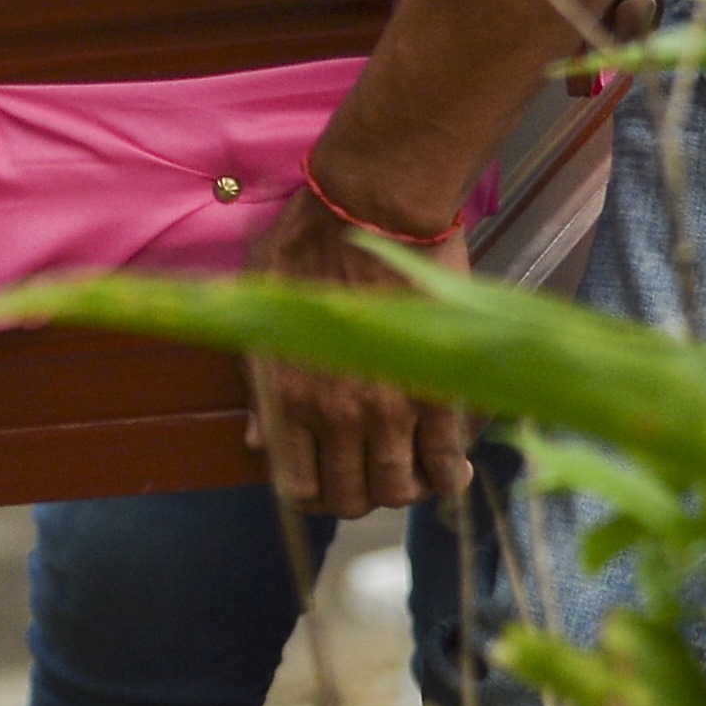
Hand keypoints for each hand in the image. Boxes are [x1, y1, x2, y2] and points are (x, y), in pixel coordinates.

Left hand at [244, 185, 473, 518]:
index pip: (298, 486)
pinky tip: (449, 468)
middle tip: (372, 474)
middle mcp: (336, 414)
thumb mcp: (261, 313)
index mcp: (286, 396)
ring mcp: (389, 407)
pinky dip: (448, 474)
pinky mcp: (437, 390)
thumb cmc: (304, 247)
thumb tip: (255, 441)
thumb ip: (259, 386)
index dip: (315, 494)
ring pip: (400, 489)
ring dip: (406, 489)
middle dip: (361, 496)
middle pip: (352, 498)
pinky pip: (445, 460)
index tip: (329, 481)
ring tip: (412, 471)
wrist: (369, 207)